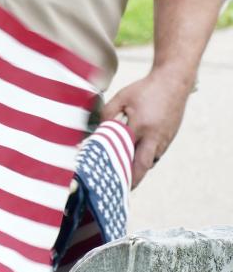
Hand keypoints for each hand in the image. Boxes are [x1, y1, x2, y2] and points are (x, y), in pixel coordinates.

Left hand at [100, 71, 189, 187]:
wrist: (174, 81)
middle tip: (121, 190)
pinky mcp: (170, 138)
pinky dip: (146, 159)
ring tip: (124, 174)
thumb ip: (107, 115)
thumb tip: (97, 132)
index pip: (125, 153)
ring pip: (150, 162)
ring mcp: (165, 138)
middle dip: (132, 181)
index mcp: (140, 126)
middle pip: (142, 167)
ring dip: (138, 169)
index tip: (107, 178)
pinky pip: (156, 154)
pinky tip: (135, 158)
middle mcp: (155, 136)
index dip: (116, 167)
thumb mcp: (121, 97)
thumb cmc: (145, 89)